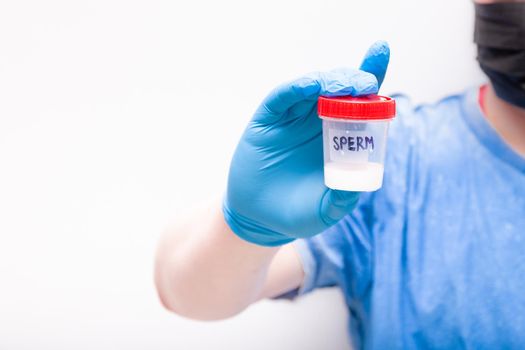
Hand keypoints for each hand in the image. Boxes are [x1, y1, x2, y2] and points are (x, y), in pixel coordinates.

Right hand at [223, 41, 389, 245]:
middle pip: (339, 88)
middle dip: (354, 79)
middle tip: (367, 83)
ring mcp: (292, 118)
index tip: (381, 51)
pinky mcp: (269, 119)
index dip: (370, 74)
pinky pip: (283, 96)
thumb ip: (344, 198)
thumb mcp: (326, 211)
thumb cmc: (296, 213)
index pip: (359, 101)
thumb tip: (362, 176)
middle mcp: (317, 121)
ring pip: (313, 86)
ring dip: (331, 81)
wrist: (258, 219)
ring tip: (345, 86)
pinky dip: (298, 87)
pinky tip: (313, 85)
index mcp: (339, 137)